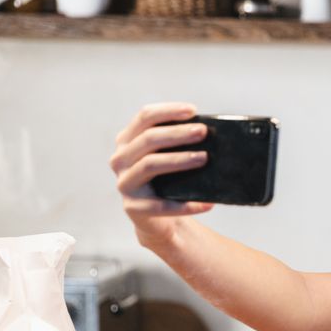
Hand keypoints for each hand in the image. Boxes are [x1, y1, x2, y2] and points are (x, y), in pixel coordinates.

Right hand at [109, 103, 212, 247]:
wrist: (158, 220)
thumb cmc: (166, 181)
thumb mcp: (167, 157)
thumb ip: (178, 143)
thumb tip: (209, 131)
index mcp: (127, 141)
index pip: (144, 117)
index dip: (168, 111)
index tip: (193, 110)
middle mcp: (120, 159)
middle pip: (148, 139)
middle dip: (177, 134)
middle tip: (202, 132)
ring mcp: (125, 183)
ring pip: (150, 164)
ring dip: (179, 160)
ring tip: (204, 158)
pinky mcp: (134, 208)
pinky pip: (162, 205)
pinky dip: (187, 205)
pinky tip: (207, 203)